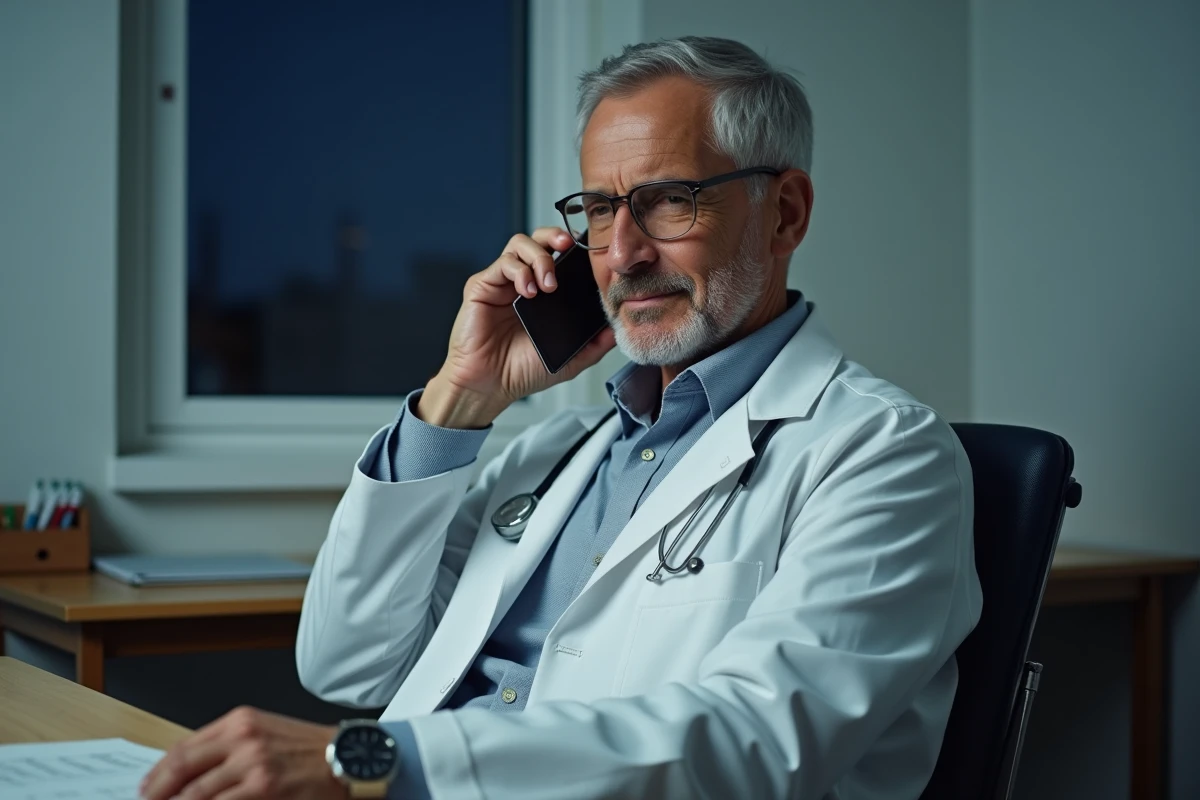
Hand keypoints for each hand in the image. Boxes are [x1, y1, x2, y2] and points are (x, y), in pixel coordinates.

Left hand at [140, 706, 345, 799]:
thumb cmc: (308, 749)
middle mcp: (243, 738)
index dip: (158, 772)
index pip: (184, 747)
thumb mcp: (266, 731)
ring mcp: (253, 764)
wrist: (346, 758)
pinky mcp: (264, 788)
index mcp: (240, 721)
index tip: (146, 788)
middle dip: (158, 792)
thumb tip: (190, 771)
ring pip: (196, 793)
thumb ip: (230, 745)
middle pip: (183, 768)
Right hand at [418, 227, 615, 428]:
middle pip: (540, 239)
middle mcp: (524, 282)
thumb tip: (618, 329)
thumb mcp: (571, 359)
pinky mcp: (483, 286)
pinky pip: (502, 264)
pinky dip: (520, 272)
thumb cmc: (522, 372)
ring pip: (520, 244)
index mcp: (545, 294)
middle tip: (569, 247)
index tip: (590, 252)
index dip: (575, 248)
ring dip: (540, 257)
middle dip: (556, 236)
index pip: (561, 257)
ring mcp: (503, 283)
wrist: (489, 386)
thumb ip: (595, 344)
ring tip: (549, 283)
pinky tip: (528, 292)